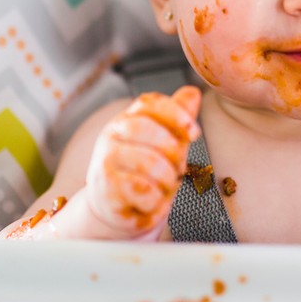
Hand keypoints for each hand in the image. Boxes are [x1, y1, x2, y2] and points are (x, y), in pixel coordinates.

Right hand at [83, 86, 201, 239]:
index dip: (176, 114)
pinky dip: (156, 201)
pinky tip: (152, 203)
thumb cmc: (143, 173)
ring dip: (168, 181)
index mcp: (128, 119)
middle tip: (178, 170)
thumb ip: (177, 120)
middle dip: (174, 152)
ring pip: (149, 163)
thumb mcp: (164, 144)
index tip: (195, 133)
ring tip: (165, 188)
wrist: (114, 208)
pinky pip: (143, 190)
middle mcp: (111, 134)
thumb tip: (193, 92)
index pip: (150, 103)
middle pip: (149, 130)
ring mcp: (106, 160)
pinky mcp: (105, 188)